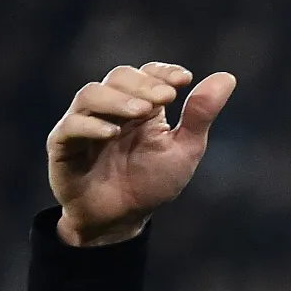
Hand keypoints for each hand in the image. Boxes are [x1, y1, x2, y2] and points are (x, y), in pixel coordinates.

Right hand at [47, 62, 235, 247]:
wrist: (121, 219)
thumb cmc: (152, 182)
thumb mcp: (184, 149)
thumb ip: (200, 115)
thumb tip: (227, 77)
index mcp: (140, 106)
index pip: (147, 74)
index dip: (162, 72)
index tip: (184, 80)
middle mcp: (110, 108)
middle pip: (118, 77)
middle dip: (143, 84)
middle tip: (166, 98)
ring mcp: (84, 124)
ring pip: (91, 94)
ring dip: (118, 100)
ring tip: (143, 111)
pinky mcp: (63, 145)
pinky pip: (70, 126)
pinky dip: (91, 125)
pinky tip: (113, 132)